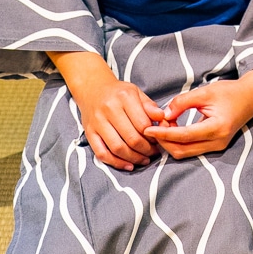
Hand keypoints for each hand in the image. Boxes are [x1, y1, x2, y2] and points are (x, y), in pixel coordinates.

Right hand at [48, 51, 165, 170]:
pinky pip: (102, 154)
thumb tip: (163, 119)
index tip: (159, 140)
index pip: (143, 123)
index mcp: (124, 97)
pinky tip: (128, 165)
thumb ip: (150, 106)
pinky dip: (116, 163)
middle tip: (153, 153)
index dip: (153, 136)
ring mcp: (97, 122)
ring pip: (117, 148)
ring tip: (144, 160)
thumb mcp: (136, 92)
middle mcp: (109, 109)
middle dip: (146, 150)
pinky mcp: (89, 133)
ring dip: (134, 158)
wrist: (92, 88)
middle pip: (131, 138)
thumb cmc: (118, 92)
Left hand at [144, 65, 252, 158]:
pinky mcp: (215, 147)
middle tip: (154, 126)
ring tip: (162, 126)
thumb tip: (164, 114)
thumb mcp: (205, 92)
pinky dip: (179, 143)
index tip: (148, 129)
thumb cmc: (229, 91)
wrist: (250, 97)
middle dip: (164, 141)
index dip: (164, 134)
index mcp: (217, 128)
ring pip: (186, 153)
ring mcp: (217, 147)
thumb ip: (184, 102)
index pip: (184, 136)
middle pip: (182, 150)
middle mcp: (217, 142)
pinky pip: (192, 150)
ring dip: (170, 143)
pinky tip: (172, 130)